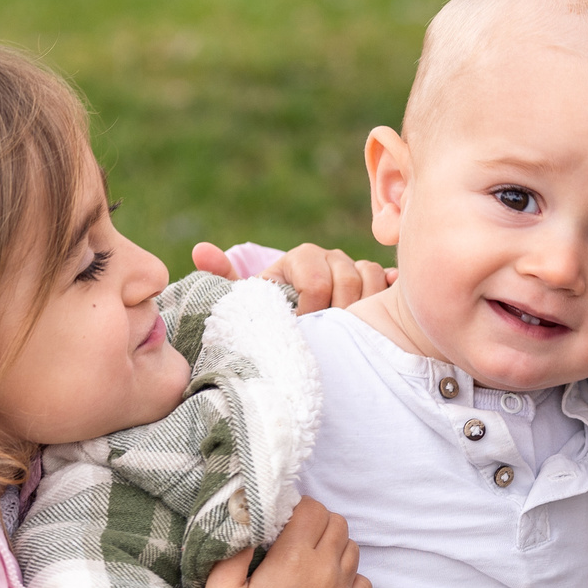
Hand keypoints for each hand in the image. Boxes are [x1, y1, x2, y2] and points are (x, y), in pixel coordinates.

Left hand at [194, 241, 389, 312]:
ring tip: (346, 331)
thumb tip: (200, 250)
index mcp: (299, 260)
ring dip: (360, 307)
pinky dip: (387, 292)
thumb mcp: (249, 303)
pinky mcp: (377, 282)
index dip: (311, 309)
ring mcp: (355, 268)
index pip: (316, 280)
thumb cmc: (273, 318)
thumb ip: (226, 280)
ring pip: (369, 276)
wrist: (304, 330)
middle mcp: (329, 258)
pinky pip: (387, 280)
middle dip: (337, 312)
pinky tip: (380, 312)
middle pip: (346, 278)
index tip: (300, 330)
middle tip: (327, 336)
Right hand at [203, 497, 370, 587]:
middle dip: (317, 524)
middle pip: (337, 523)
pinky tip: (327, 586)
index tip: (283, 521)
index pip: (313, 509)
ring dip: (334, 547)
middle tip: (295, 539)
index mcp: (295, 558)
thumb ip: (234, 550)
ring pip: (352, 549)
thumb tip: (248, 522)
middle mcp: (326, 571)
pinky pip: (363, 581)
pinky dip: (349, 576)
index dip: (298, 509)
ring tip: (309, 561)